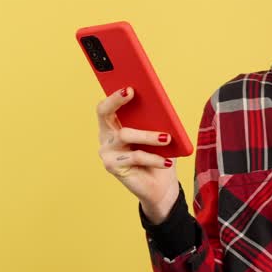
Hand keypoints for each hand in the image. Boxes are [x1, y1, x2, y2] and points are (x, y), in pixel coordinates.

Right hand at [95, 86, 179, 224]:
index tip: (129, 85)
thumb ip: (155, 119)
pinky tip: (167, 161)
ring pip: (125, 134)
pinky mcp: (112, 166)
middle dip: (116, 99)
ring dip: (149, 135)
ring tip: (167, 138)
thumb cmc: (158, 154)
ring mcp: (107, 151)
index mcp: (114, 123)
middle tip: (132, 91)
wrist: (160, 185)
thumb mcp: (158, 133)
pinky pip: (135, 156)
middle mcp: (105, 135)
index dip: (115, 94)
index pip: (107, 104)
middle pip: (104, 112)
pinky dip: (154, 158)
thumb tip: (159, 104)